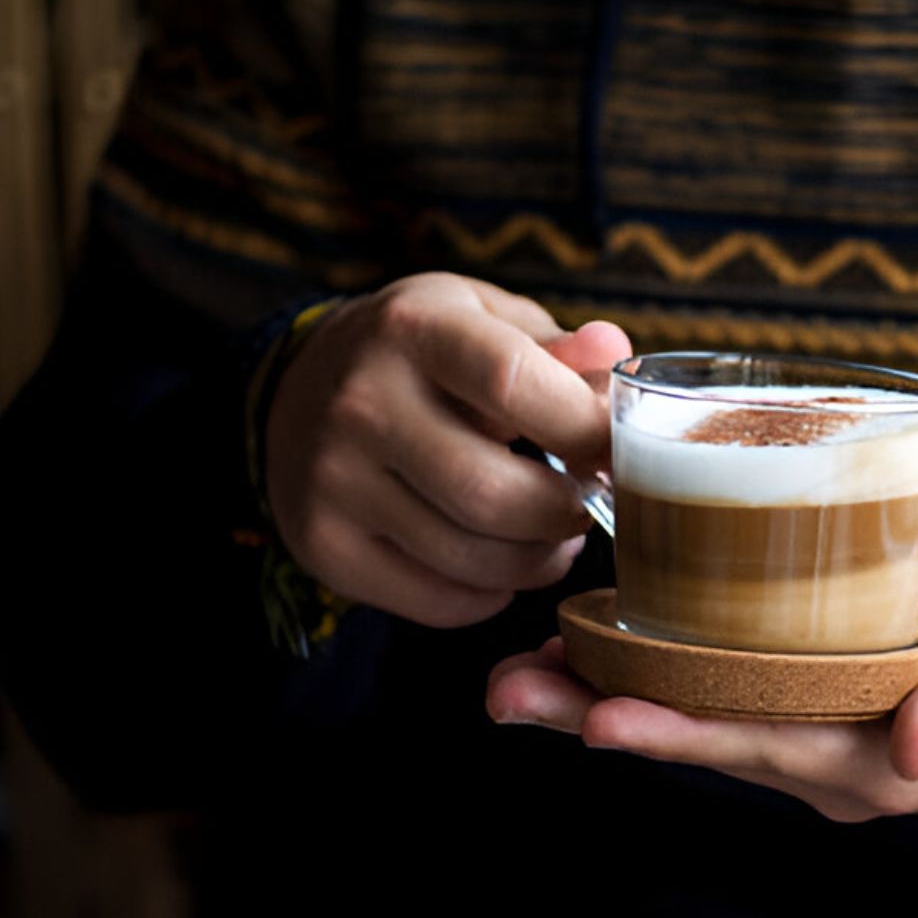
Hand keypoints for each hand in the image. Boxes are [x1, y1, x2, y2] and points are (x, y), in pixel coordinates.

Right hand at [265, 272, 631, 627]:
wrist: (296, 388)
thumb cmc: (421, 353)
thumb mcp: (481, 318)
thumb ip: (556, 346)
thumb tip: (616, 356)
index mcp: (413, 328)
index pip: (515, 382)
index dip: (587, 428)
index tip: (622, 450)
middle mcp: (361, 402)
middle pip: (496, 493)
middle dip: (568, 513)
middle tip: (588, 505)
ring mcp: (333, 480)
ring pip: (473, 558)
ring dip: (539, 560)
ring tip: (555, 538)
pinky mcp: (323, 545)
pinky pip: (438, 599)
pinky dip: (491, 593)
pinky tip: (501, 563)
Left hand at [485, 586, 917, 821]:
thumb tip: (910, 744)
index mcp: (881, 765)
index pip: (759, 747)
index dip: (678, 732)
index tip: (597, 715)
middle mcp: (836, 763)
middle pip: (705, 740)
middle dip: (604, 717)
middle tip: (510, 694)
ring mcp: (826, 738)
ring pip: (705, 720)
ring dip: (614, 699)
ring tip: (525, 677)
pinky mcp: (826, 703)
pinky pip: (732, 696)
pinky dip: (667, 677)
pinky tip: (613, 652)